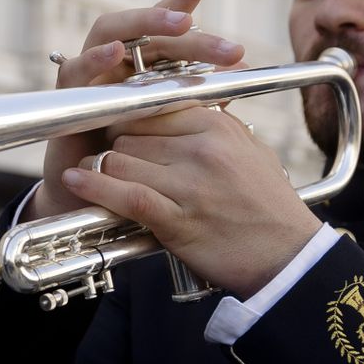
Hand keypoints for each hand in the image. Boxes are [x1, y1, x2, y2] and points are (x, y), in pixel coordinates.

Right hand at [30, 0, 244, 221]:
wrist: (94, 198)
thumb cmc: (134, 156)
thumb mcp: (174, 123)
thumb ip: (202, 95)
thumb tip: (243, 69)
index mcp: (143, 61)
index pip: (168, 19)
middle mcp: (116, 59)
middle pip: (145, 26)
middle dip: (182, 20)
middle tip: (219, 33)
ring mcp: (89, 74)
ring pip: (110, 33)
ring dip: (144, 24)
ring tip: (180, 22)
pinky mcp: (66, 97)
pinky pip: (75, 70)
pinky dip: (94, 58)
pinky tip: (115, 52)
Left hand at [61, 105, 321, 297]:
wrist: (289, 259)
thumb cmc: (269, 207)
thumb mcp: (250, 151)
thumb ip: (215, 126)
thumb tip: (182, 109)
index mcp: (218, 126)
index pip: (153, 104)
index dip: (130, 117)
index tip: (120, 127)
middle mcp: (202, 148)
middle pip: (130, 131)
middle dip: (117, 146)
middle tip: (115, 161)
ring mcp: (188, 184)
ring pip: (120, 159)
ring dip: (106, 170)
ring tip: (102, 178)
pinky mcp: (177, 219)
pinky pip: (124, 194)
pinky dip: (93, 187)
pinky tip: (75, 180)